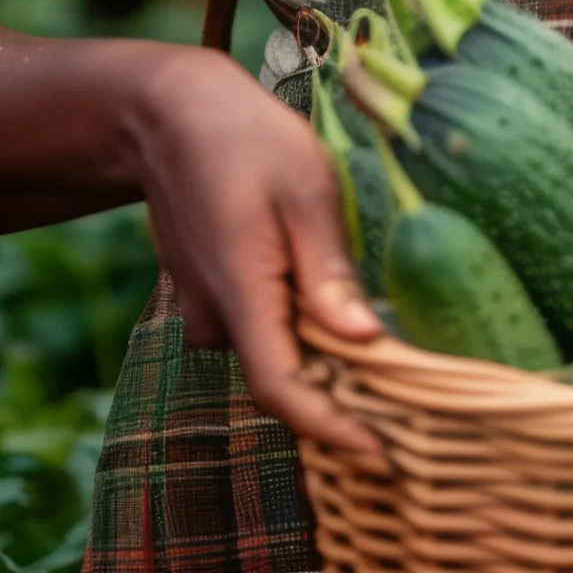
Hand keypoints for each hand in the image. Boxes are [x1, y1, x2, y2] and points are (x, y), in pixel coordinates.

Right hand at [126, 45, 389, 471]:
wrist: (166, 113)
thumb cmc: (244, 139)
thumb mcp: (305, 189)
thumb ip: (328, 270)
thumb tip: (366, 340)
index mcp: (241, 293)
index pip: (283, 390)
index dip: (333, 430)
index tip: (382, 460)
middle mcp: (214, 316)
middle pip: (282, 376)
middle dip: (340, 391)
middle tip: (406, 393)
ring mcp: (203, 307)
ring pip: (270, 346)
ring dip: (317, 345)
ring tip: (371, 327)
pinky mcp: (205, 292)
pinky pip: (255, 323)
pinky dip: (291, 319)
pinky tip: (319, 288)